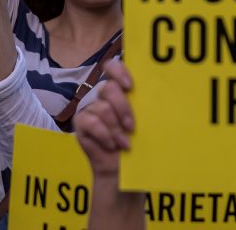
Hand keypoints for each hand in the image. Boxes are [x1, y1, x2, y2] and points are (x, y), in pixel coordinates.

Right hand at [74, 60, 133, 177]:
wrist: (120, 168)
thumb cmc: (135, 141)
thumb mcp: (142, 120)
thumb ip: (141, 104)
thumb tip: (155, 94)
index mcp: (118, 88)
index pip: (112, 67)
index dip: (119, 72)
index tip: (130, 87)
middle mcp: (101, 94)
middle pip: (109, 88)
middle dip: (123, 108)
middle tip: (131, 127)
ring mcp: (89, 106)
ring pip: (103, 108)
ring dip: (116, 128)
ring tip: (124, 143)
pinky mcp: (80, 121)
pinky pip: (92, 122)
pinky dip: (105, 136)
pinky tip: (112, 145)